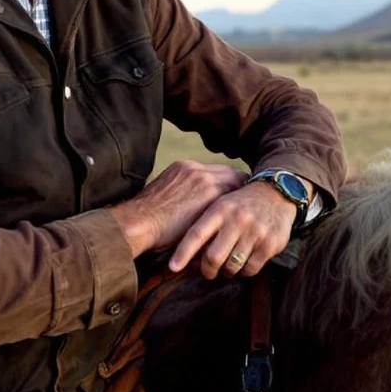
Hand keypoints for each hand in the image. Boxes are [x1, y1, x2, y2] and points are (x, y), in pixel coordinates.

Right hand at [107, 160, 247, 257]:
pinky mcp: (207, 192)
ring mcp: (202, 177)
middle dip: (239, 187)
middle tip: (249, 203)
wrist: (138, 223)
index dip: (227, 183)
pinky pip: (232, 194)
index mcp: (183, 168)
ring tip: (252, 211)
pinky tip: (245, 218)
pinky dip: (238, 205)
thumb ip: (182, 195)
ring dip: (242, 196)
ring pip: (234, 182)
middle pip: (229, 172)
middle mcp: (194, 168)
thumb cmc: (147, 220)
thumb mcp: (165, 197)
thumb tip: (192, 209)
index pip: (215, 172)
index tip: (234, 195)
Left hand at [168, 181, 297, 279]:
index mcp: (219, 209)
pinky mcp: (269, 243)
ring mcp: (254, 232)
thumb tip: (185, 254)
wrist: (276, 194)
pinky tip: (244, 261)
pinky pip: (250, 269)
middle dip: (207, 270)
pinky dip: (244, 271)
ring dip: (227, 271)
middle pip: (213, 257)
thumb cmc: (241, 204)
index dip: (183, 253)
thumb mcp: (221, 205)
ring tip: (228, 264)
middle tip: (208, 272)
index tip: (173, 267)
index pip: (196, 234)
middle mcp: (236, 220)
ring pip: (232, 266)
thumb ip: (205, 225)